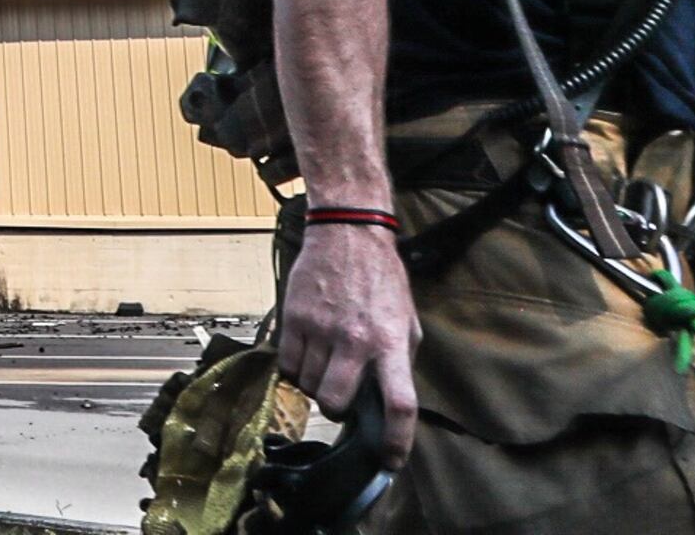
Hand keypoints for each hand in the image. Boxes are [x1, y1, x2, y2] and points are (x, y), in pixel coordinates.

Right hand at [274, 222, 418, 464]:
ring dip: (315, 385)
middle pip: (336, 402)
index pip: (400, 403)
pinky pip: (288, 364)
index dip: (397, 441)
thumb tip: (389, 399)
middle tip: (339, 398)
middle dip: (335, 410)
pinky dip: (295, 368)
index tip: (391, 460)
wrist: (347, 233)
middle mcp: (355, 339)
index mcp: (390, 342)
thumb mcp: (406, 319)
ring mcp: (321, 329)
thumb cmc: (381, 277)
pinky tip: (306, 352)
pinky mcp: (295, 318)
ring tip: (324, 363)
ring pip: (308, 385)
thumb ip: (399, 359)